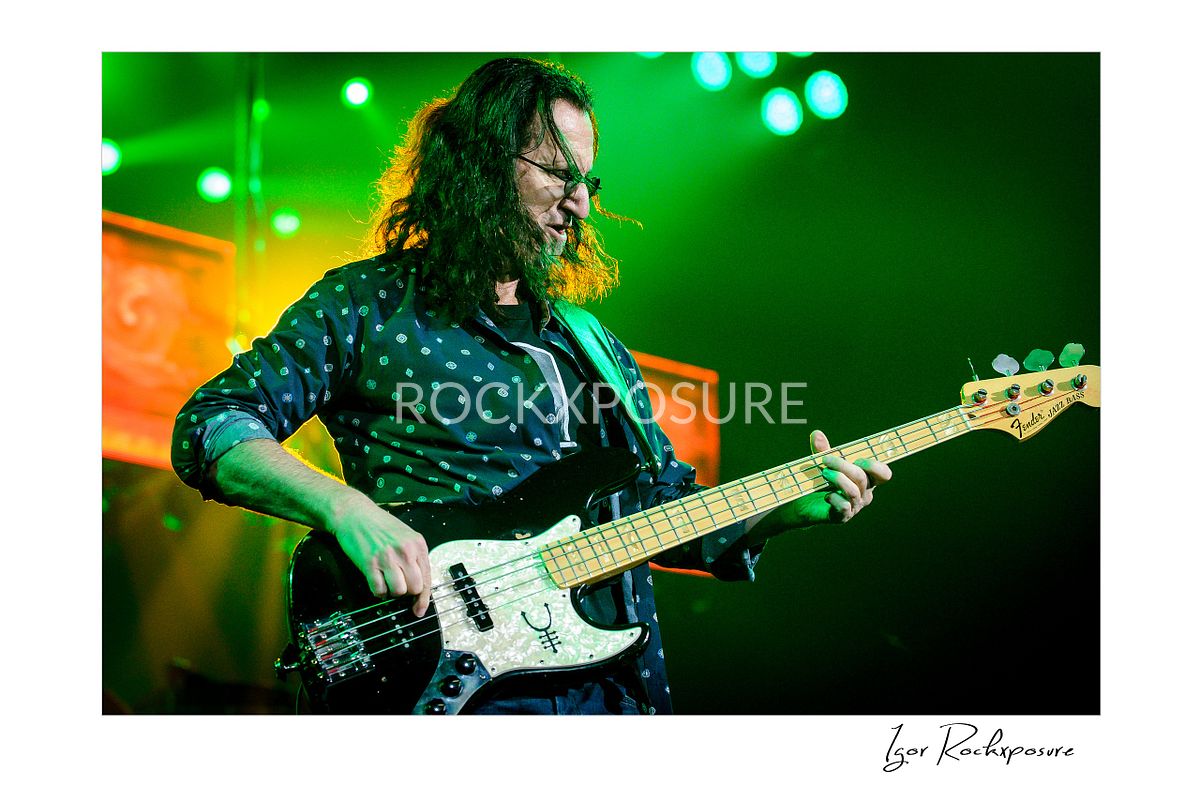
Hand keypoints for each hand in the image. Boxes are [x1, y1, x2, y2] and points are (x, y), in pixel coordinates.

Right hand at [328, 496, 432, 615]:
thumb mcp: (405, 536)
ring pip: (398, 591)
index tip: (419, 610)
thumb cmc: (380, 525)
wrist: (355, 514)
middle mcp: (405, 551)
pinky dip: (378, 591)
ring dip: (392, 592)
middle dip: (407, 592)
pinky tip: (375, 580)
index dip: (424, 599)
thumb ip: (414, 556)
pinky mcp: (369, 564)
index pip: (427, 578)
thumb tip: (419, 584)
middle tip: (398, 584)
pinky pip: (378, 590)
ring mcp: (387, 558)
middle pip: (414, 588)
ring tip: (386, 581)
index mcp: (418, 544)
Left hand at [798, 429, 892, 524]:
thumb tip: (817, 434)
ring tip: (824, 473)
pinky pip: (844, 507)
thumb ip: (822, 450)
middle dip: (843, 465)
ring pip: (853, 491)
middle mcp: (864, 494)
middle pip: (862, 478)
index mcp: (866, 479)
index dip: (874, 465)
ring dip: (838, 479)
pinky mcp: (842, 516)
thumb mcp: (823, 464)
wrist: (806, 505)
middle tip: (825, 460)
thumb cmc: (821, 482)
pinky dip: (835, 499)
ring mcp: (854, 506)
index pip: (883, 474)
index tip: (857, 459)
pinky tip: (826, 495)